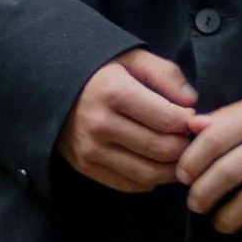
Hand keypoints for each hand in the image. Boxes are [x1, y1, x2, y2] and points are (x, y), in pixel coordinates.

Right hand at [61, 47, 198, 192]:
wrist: (48, 84)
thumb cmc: (99, 69)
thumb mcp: (132, 57)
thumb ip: (166, 74)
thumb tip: (192, 103)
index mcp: (113, 91)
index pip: (169, 120)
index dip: (190, 122)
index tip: (192, 117)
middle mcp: (100, 124)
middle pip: (162, 149)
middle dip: (185, 147)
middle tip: (188, 138)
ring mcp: (90, 149)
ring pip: (148, 173)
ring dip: (172, 169)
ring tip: (178, 155)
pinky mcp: (84, 166)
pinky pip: (128, 185)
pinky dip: (149, 180)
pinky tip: (154, 164)